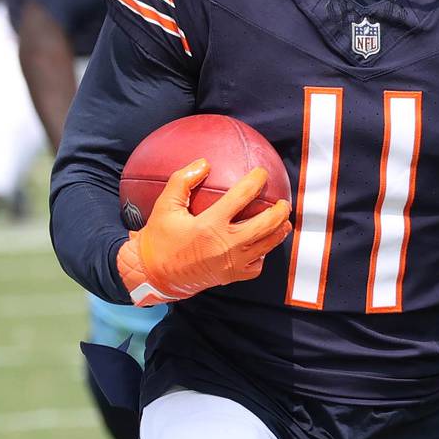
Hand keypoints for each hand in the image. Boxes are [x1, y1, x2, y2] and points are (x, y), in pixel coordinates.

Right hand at [117, 159, 291, 305]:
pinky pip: (257, 265)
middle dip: (280, 211)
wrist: (154, 276)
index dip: (256, 181)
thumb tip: (203, 162)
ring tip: (284, 222)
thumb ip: (182, 181)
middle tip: (283, 202)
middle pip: (266, 224)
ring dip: (280, 231)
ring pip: (268, 245)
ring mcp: (232, 263)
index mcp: (210, 225)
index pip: (241, 197)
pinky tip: (263, 245)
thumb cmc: (160, 238)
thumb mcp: (164, 206)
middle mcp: (226, 245)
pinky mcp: (232, 276)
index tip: (262, 173)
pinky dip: (263, 253)